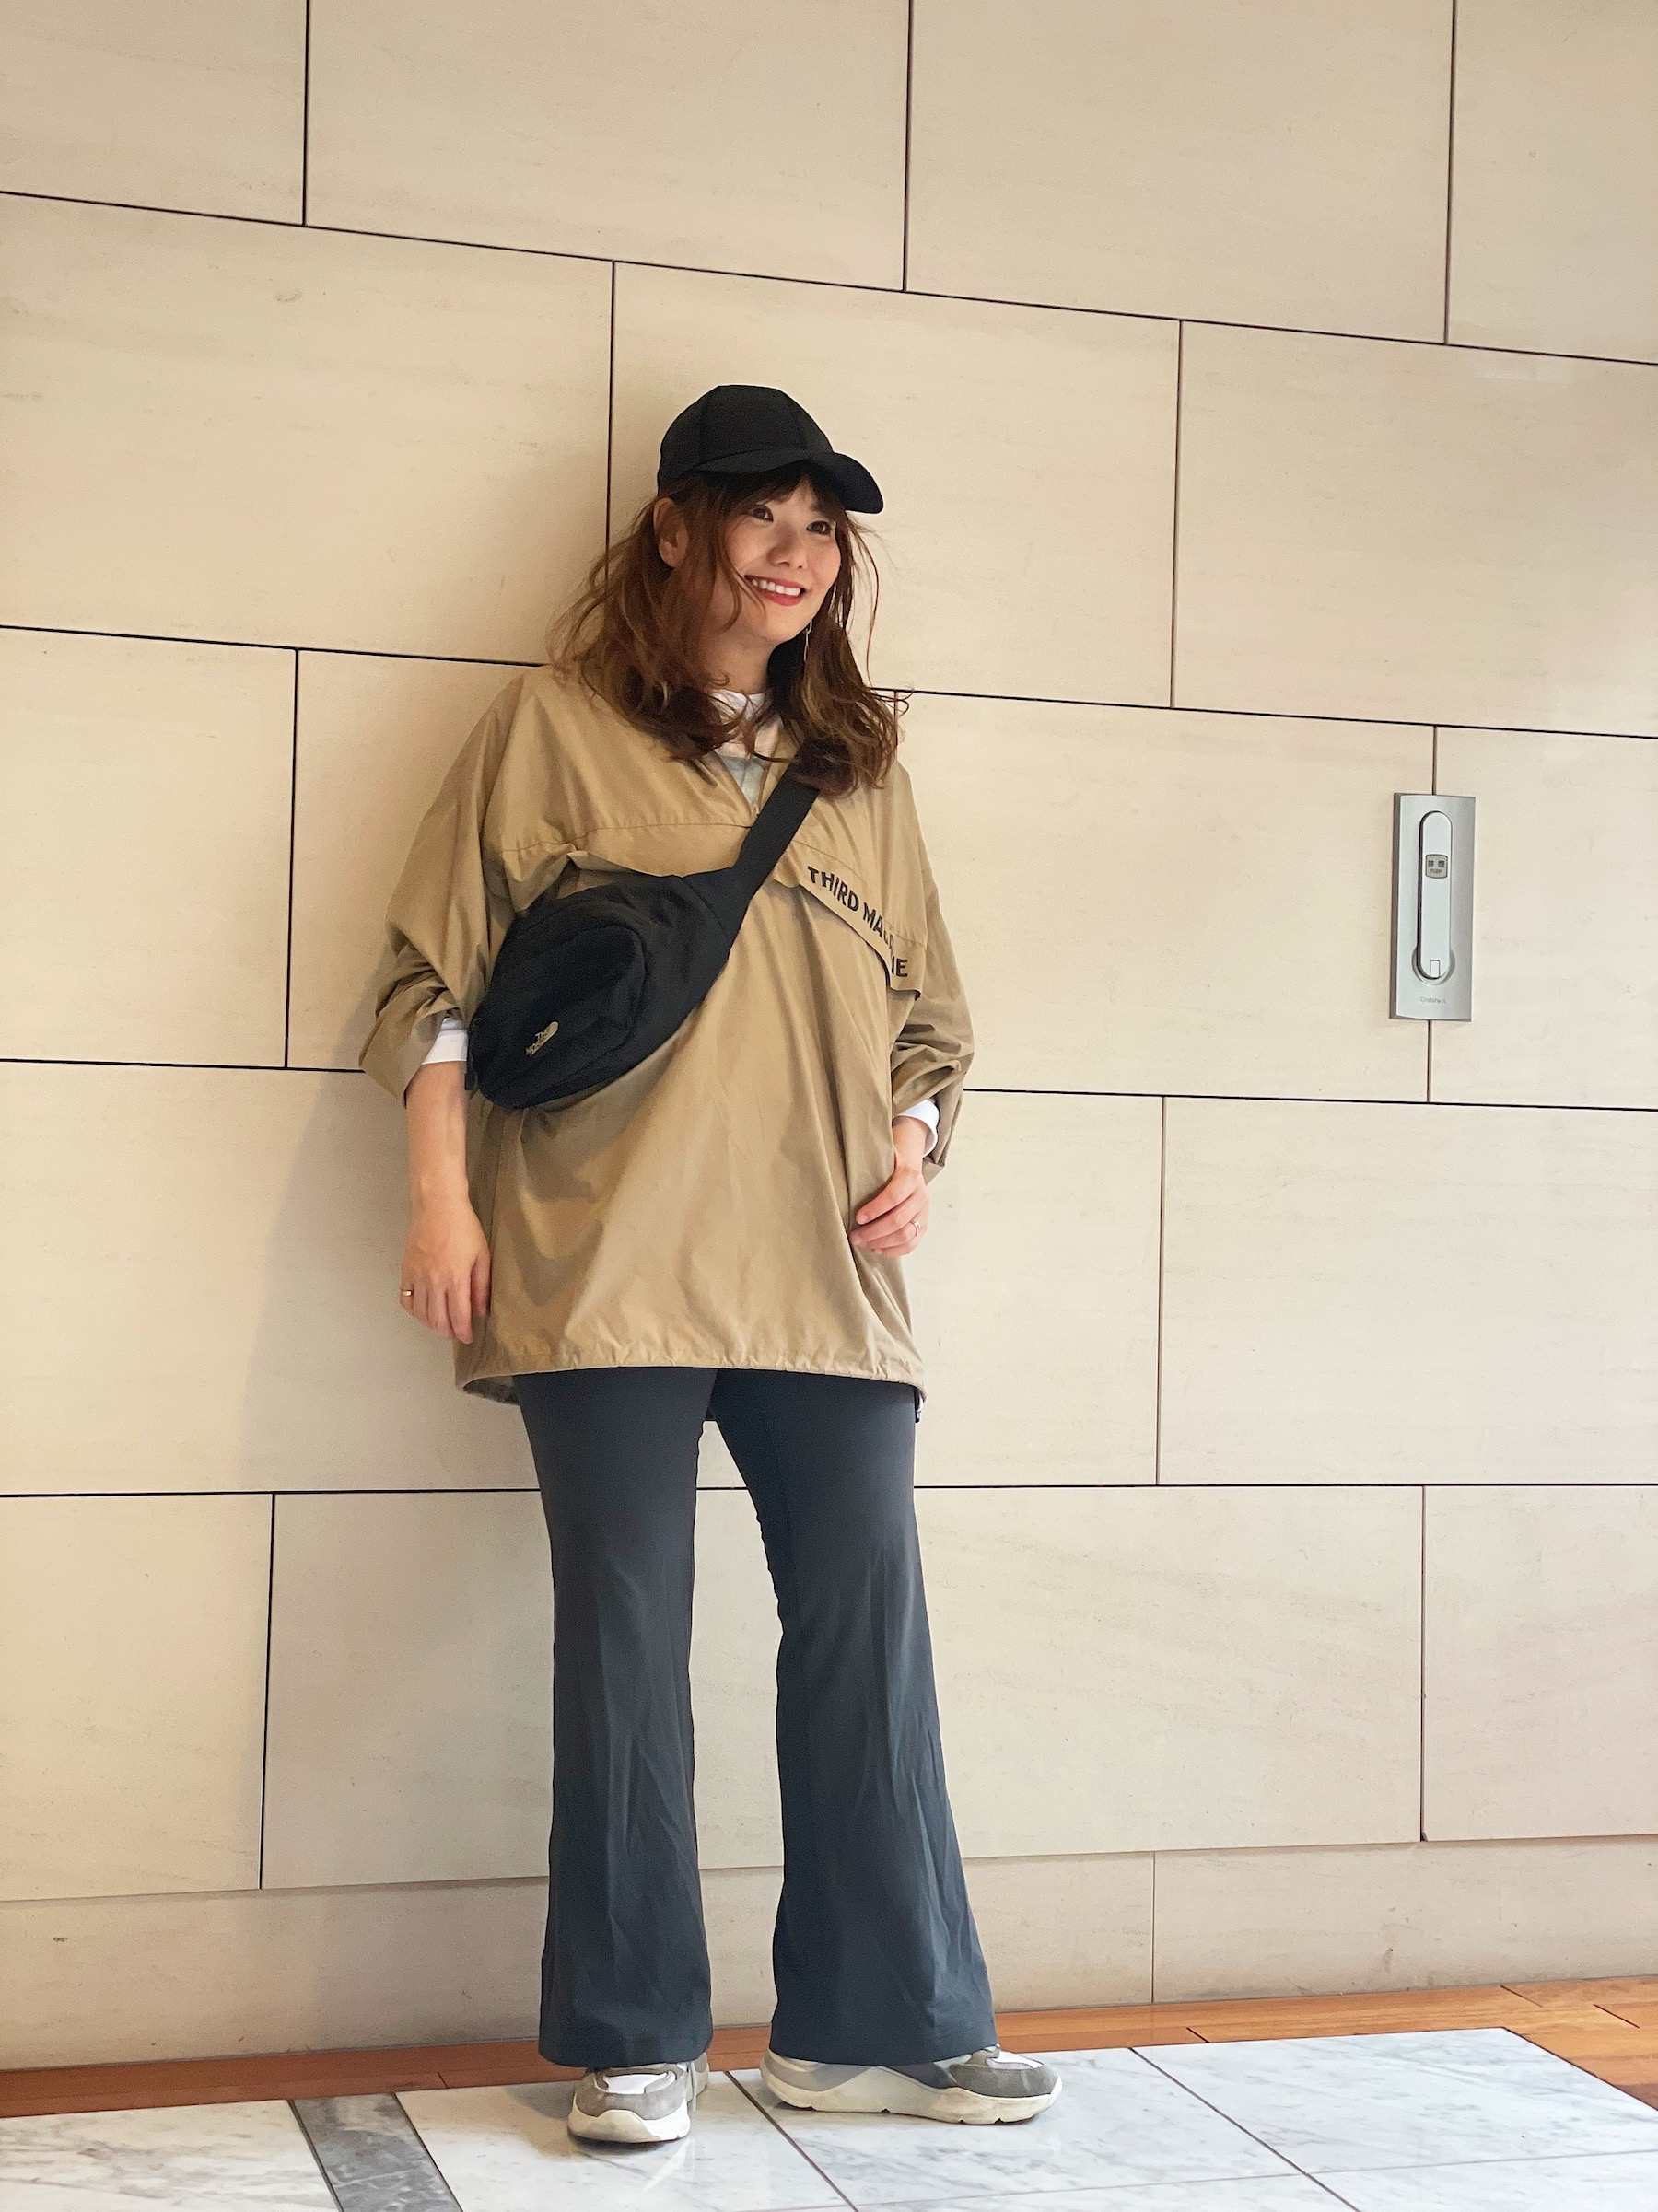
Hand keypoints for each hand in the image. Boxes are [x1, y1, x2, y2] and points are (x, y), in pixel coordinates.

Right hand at [400, 1199, 490, 1342]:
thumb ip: (481, 1286)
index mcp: (455, 1278)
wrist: (437, 1206)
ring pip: (421, 1313)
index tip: (467, 1337)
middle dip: (448, 1332)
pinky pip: (406, 1299)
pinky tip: (423, 1312)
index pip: (459, 1316)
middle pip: (438, 1320)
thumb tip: (482, 1310)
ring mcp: (417, 1277)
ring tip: (442, 1326)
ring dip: (431, 1325)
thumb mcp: (482, 1255)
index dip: (463, 1331)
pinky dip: (414, 1311)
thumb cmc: (463, 1227)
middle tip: (456, 1335)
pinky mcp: (406, 1270)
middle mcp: (434, 1281)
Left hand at [850, 1118, 930, 1256]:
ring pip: (905, 1235)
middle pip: (898, 1220)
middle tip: (855, 1237)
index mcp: (911, 1177)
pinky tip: (877, 1249)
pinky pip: (911, 1245)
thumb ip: (869, 1164)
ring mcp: (924, 1213)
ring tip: (864, 1243)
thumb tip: (844, 1172)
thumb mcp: (882, 1158)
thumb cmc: (890, 1167)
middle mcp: (921, 1196)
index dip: (875, 1209)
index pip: (893, 1197)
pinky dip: (892, 1251)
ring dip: (881, 1243)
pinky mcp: (923, 1227)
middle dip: (873, 1232)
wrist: (910, 1171)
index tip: (858, 1218)